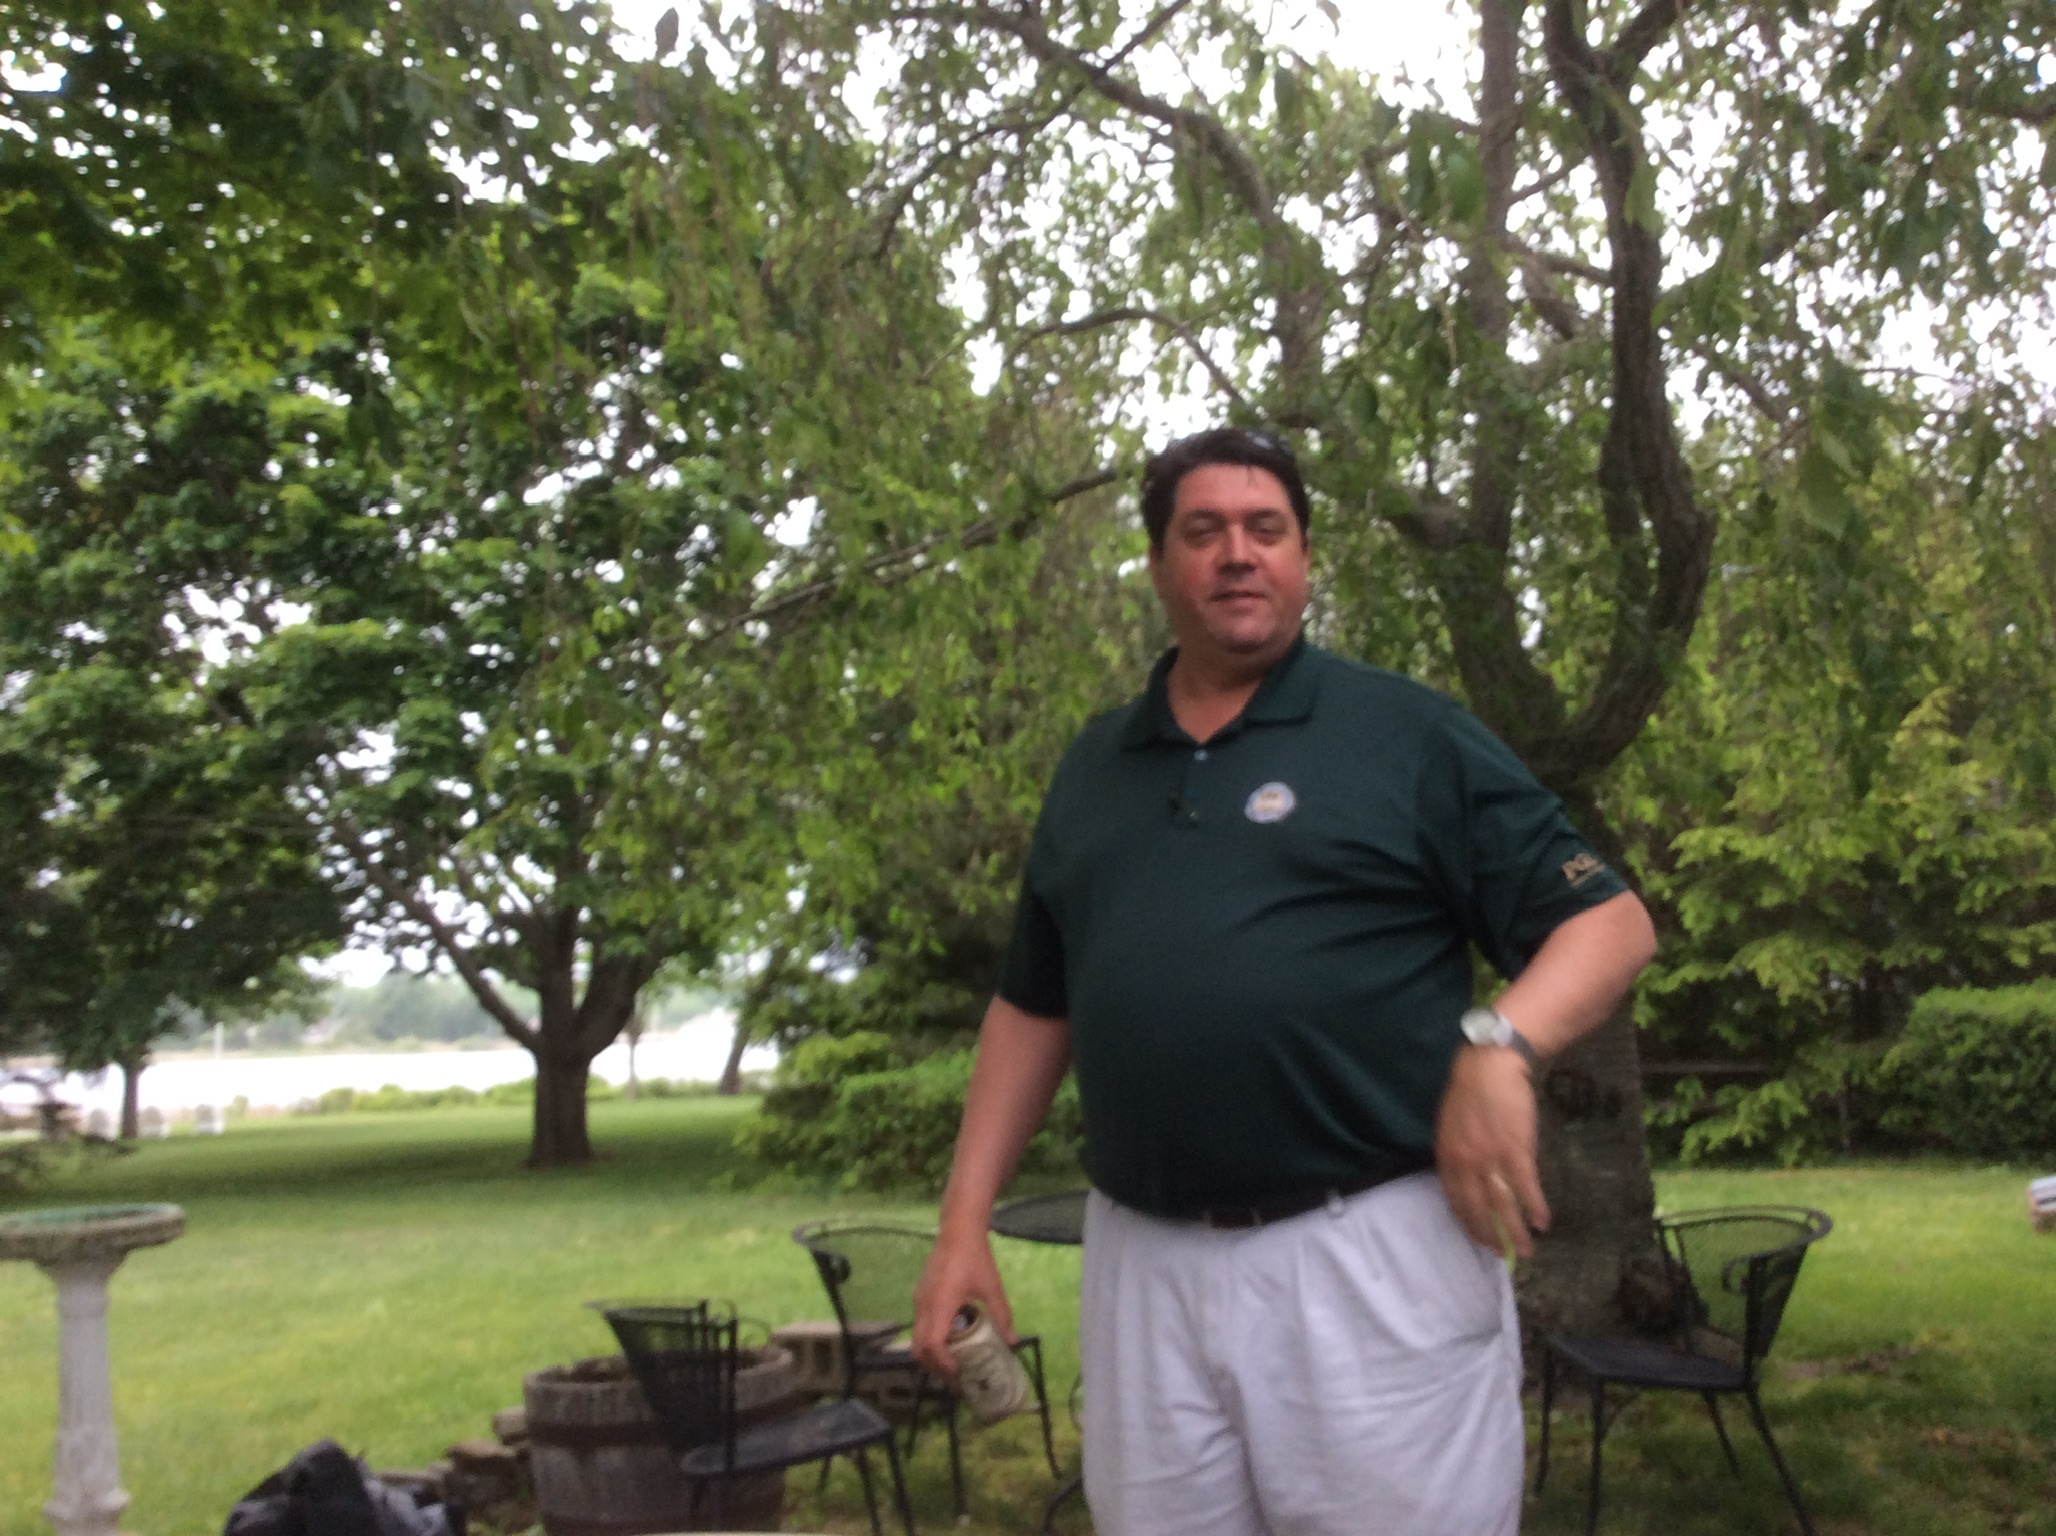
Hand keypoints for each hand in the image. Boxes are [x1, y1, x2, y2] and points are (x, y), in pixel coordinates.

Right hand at [911, 1227, 1014, 1381]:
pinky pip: (920, 1324)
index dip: (942, 1363)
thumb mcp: (992, 1288)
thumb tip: (1013, 1341)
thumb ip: (1001, 1315)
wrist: (958, 1230)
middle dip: (934, 1366)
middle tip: (954, 1376)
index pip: (932, 1343)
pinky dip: (930, 1339)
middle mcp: (924, 1305)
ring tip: (953, 1361)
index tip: (958, 1373)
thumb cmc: (975, 1258)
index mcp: (940, 1304)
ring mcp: (919, 1300)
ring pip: (917, 1337)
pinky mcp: (920, 1295)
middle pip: (919, 1347)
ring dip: (931, 1354)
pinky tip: (950, 1337)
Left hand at [1435, 1044, 1548, 1259]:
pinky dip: (1535, 1207)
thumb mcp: (1450, 1126)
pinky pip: (1526, 1187)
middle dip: (1491, 1236)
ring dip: (1516, 1232)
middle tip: (1503, 1254)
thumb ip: (1456, 1154)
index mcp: (1447, 1157)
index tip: (1479, 1239)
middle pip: (1478, 1209)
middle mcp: (1465, 1163)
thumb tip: (1465, 1178)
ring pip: (1503, 1205)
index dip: (1468, 1224)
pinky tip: (1543, 1222)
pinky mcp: (1516, 1150)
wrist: (1490, 1065)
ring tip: (1526, 1251)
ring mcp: (1490, 1158)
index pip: (1455, 1201)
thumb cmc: (1470, 1091)